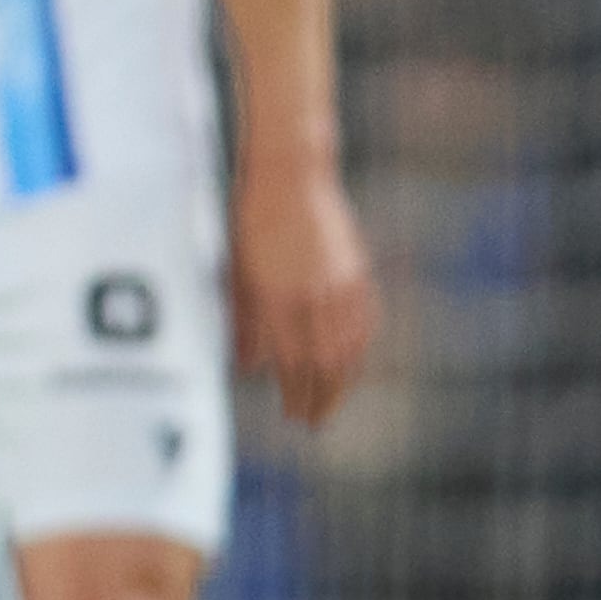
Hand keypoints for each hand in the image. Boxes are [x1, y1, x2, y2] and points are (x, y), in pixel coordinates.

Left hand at [232, 155, 377, 426]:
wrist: (291, 177)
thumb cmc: (250, 223)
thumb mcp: (235, 273)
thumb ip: (242, 323)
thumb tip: (247, 368)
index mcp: (280, 298)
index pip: (292, 363)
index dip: (295, 395)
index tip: (293, 416)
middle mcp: (314, 296)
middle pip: (325, 364)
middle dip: (321, 398)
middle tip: (313, 422)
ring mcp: (341, 284)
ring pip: (350, 346)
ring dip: (342, 380)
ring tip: (332, 402)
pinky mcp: (357, 271)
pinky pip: (364, 321)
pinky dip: (359, 348)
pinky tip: (353, 362)